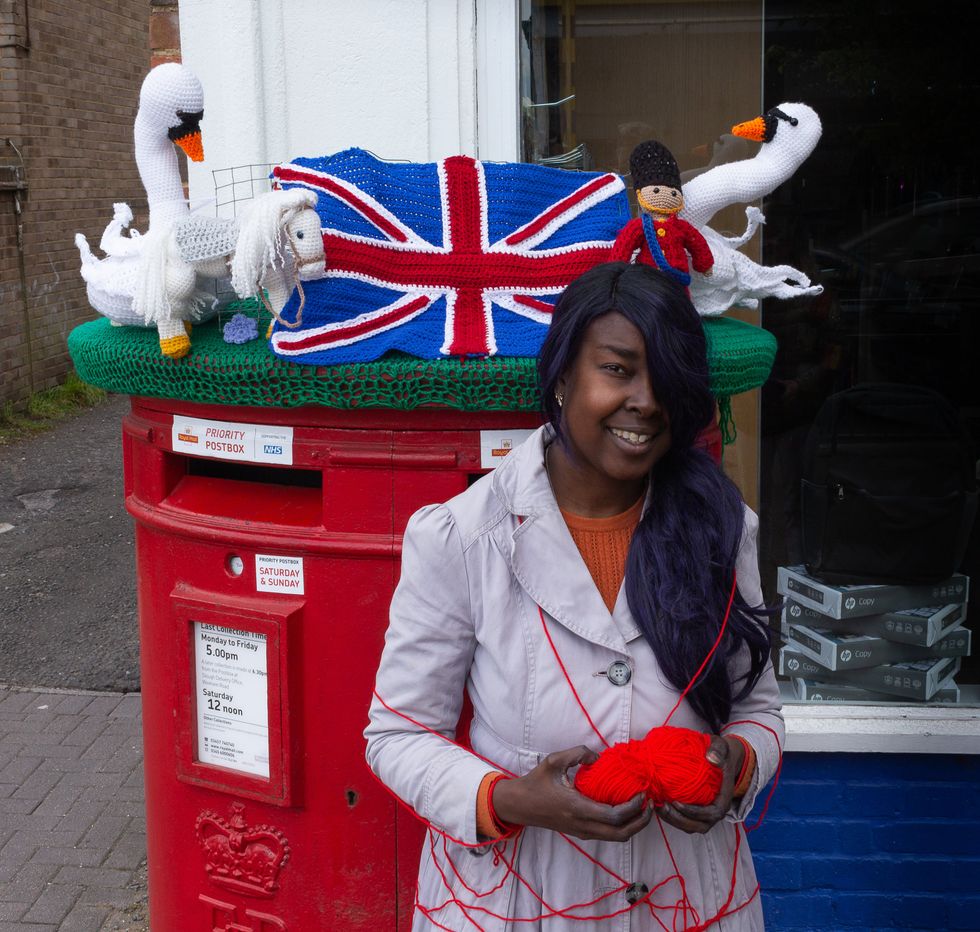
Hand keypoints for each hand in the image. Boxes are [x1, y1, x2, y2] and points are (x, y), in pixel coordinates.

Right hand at [492, 746, 652, 841]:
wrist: (520, 805)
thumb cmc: (536, 782)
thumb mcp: (554, 761)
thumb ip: (577, 754)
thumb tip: (598, 757)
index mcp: (577, 808)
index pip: (614, 816)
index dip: (633, 807)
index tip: (642, 793)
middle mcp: (582, 825)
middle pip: (621, 834)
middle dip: (641, 822)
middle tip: (651, 804)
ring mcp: (582, 832)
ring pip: (616, 838)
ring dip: (633, 826)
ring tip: (643, 808)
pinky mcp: (581, 833)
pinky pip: (608, 834)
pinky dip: (622, 826)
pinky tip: (626, 810)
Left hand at [656, 735, 743, 834]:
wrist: (720, 758)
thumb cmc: (720, 753)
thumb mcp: (721, 747)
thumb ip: (718, 751)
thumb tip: (711, 757)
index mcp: (723, 799)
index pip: (711, 813)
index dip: (694, 812)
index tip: (677, 802)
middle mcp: (715, 810)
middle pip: (699, 825)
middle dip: (679, 819)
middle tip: (663, 806)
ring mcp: (705, 813)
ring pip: (689, 826)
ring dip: (673, 820)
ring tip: (658, 806)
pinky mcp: (695, 811)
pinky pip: (684, 820)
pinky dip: (671, 816)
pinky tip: (658, 804)